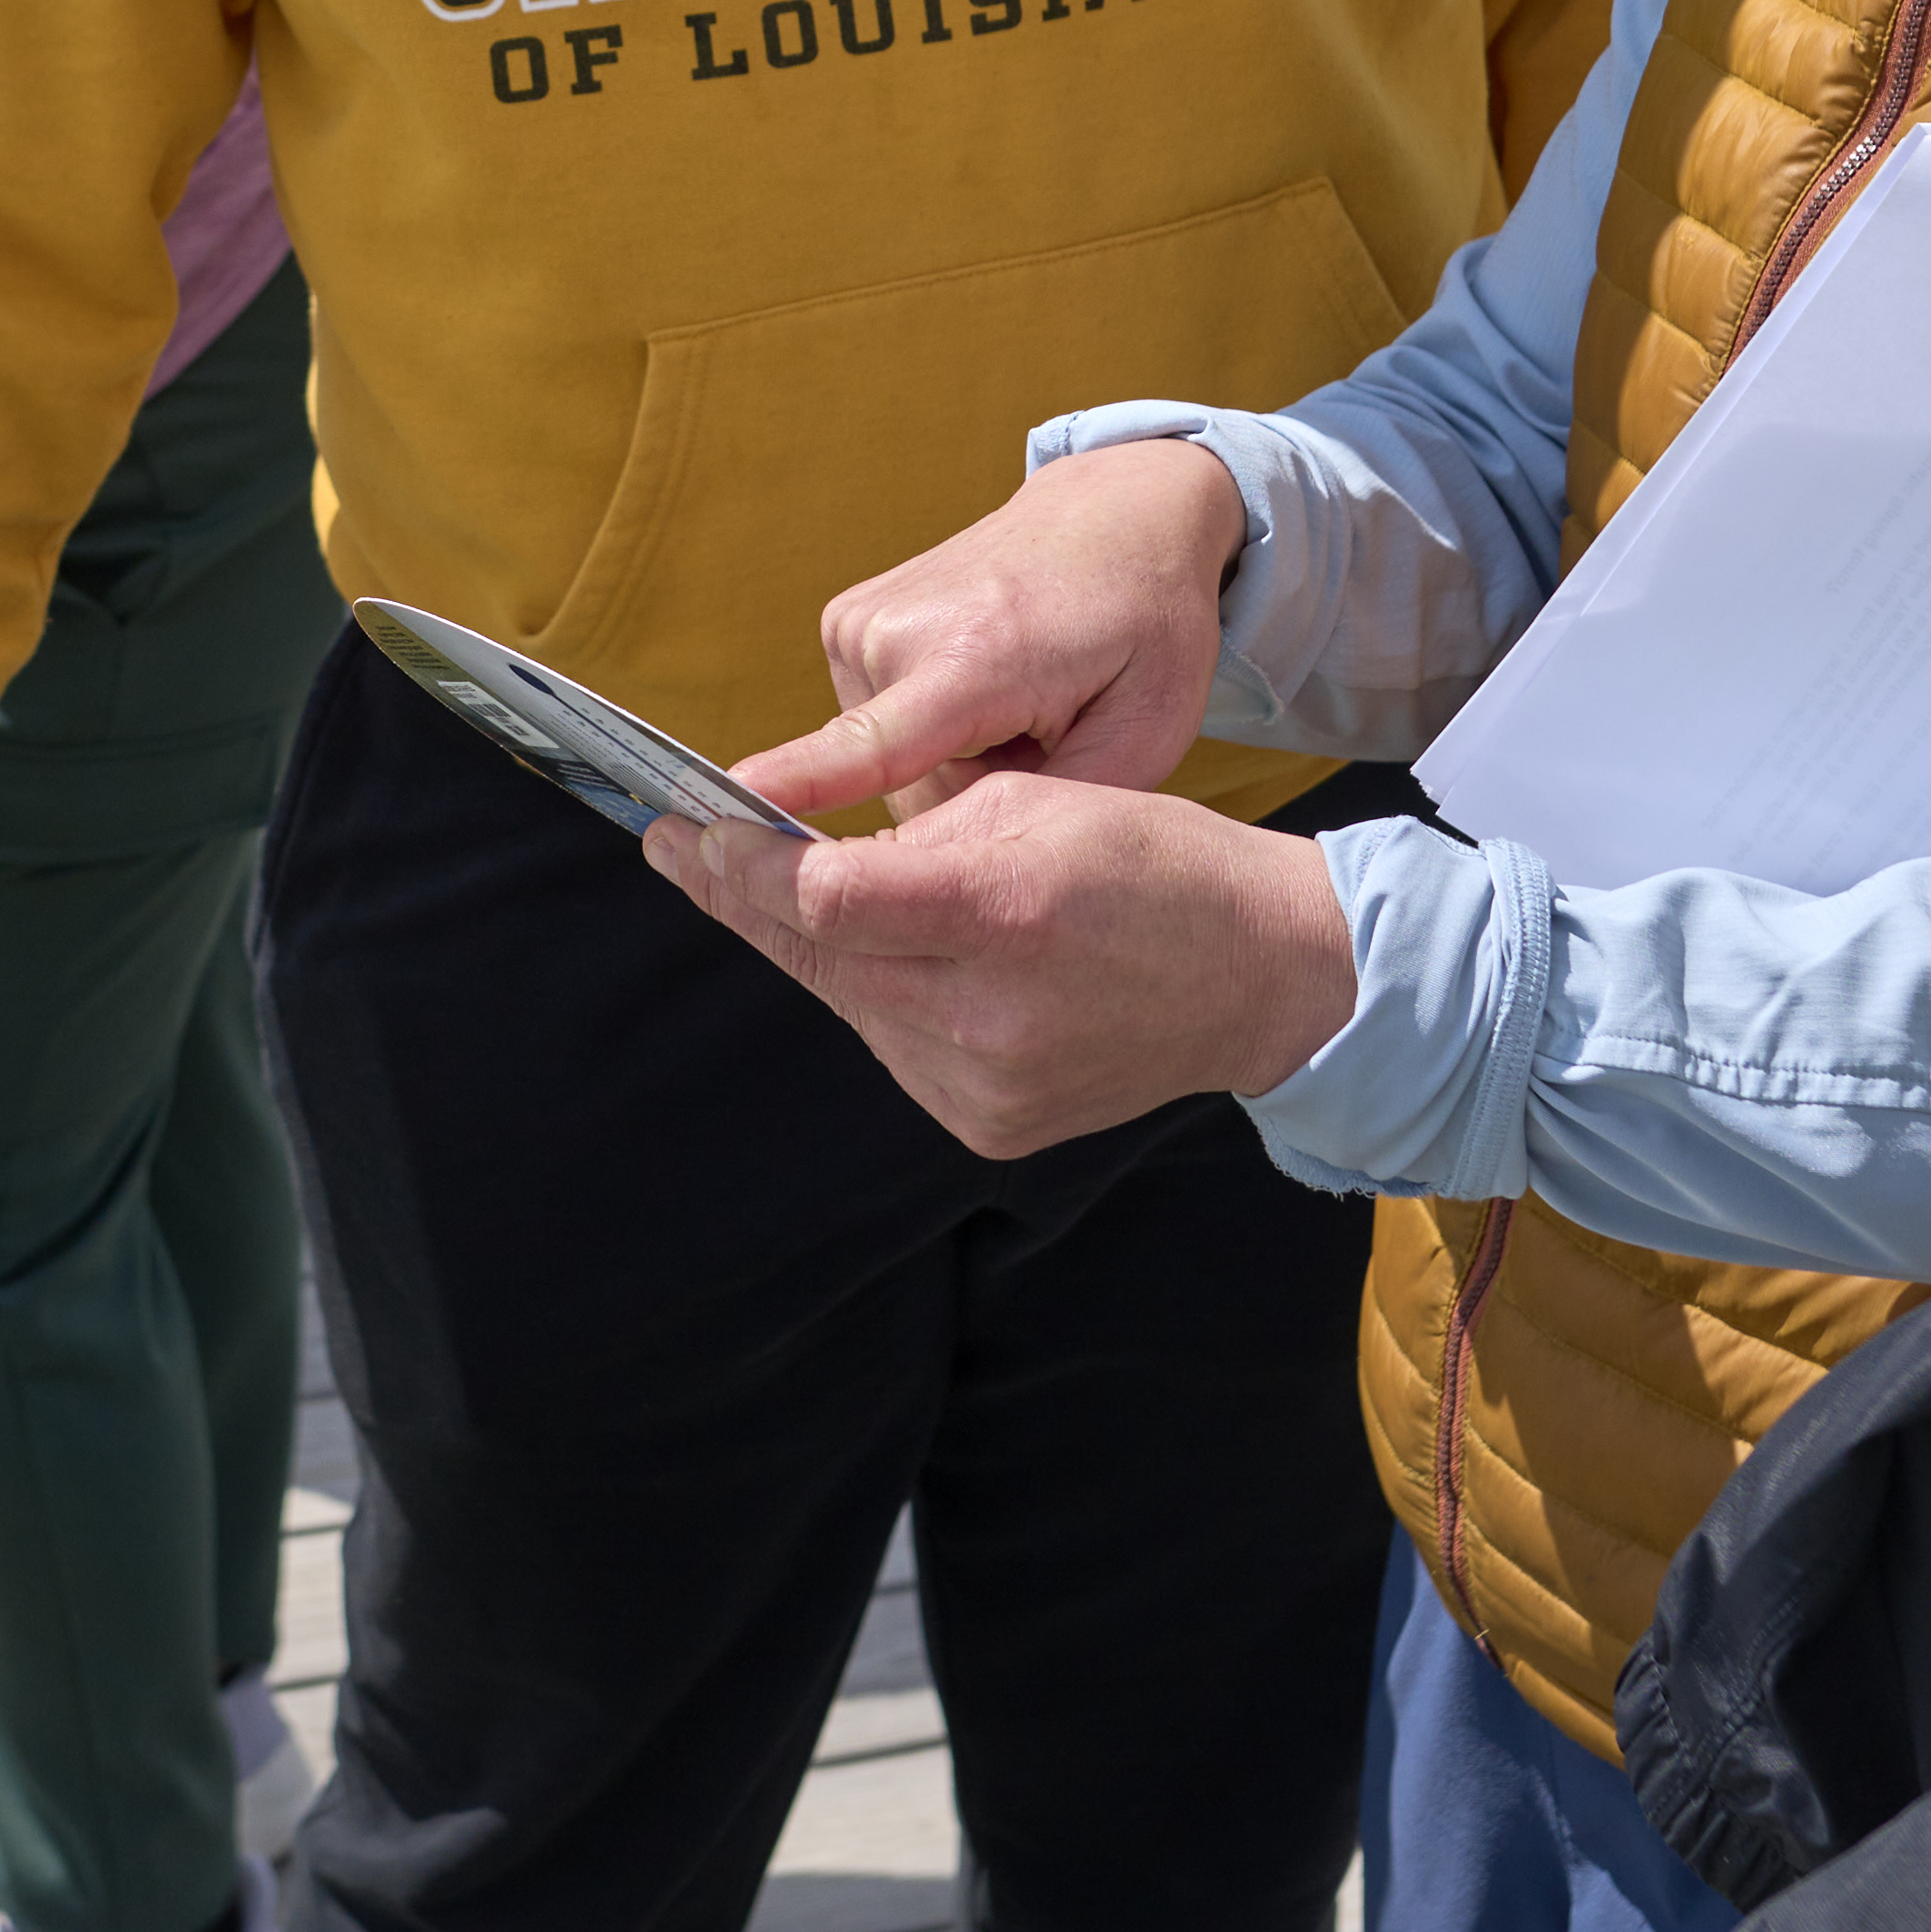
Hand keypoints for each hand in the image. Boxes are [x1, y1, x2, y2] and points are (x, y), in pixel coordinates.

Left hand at [643, 777, 1359, 1160]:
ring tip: (759, 888)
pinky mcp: (990, 1127)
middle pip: (819, 958)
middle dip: (741, 898)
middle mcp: (989, 1017)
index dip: (742, 865)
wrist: (1256, 977)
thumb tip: (793, 846)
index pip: (826, 898)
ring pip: (849, 1006)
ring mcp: (987, 1087)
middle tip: (675, 849)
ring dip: (808, 947)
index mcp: (1005, 914)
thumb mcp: (1035, 804)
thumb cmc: (1150, 865)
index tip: (684, 827)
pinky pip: (894, 1049)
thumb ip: (910, 832)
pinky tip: (877, 958)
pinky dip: (876, 998)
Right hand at [752, 439, 1249, 820]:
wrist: (1116, 516)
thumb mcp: (1145, 734)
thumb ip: (1053, 815)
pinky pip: (870, 729)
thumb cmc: (1144, 629)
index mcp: (976, 656)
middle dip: (972, 798)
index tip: (719, 822)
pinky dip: (927, 732)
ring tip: (1019, 708)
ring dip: (952, 764)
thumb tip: (946, 869)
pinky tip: (982, 690)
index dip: (797, 791)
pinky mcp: (843, 625)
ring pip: (881, 766)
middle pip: (899, 791)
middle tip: (1045, 741)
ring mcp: (859, 622)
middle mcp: (897, 629)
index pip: (868, 745)